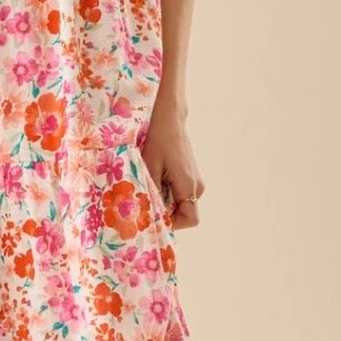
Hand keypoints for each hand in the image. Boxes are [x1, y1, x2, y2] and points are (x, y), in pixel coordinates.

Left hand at [141, 96, 204, 230]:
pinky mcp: (189, 175)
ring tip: (147, 185)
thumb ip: (150, 193)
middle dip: (164, 212)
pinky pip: (178, 193)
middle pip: (182, 213)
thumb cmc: (158, 139)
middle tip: (143, 201)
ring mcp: (194, 180)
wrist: (169, 117)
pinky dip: (164, 192)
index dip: (172, 223)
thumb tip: (145, 215)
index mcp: (189, 185)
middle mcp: (196, 186)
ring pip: (179, 203)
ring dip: (162, 201)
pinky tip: (152, 178)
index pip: (189, 219)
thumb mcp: (149, 167)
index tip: (152, 215)